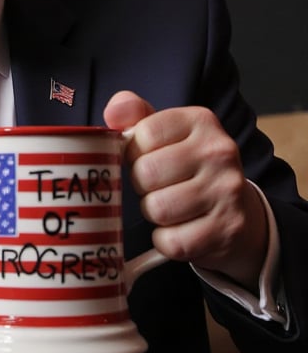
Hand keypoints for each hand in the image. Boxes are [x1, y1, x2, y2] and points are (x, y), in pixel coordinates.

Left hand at [104, 90, 267, 292]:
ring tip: (170, 206)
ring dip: (153, 213)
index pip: (144, 134)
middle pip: (146, 173)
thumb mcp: (167, 134)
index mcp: (201, 121)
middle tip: (158, 187)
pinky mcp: (228, 230)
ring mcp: (228, 192)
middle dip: (142, 185)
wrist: (238, 211)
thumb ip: (135, 116)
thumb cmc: (188, 168)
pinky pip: (171, 241)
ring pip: (157, 208)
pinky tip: (180, 229)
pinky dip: (166, 240)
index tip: (147, 158)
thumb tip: (114, 110)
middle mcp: (220, 152)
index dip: (133, 152)